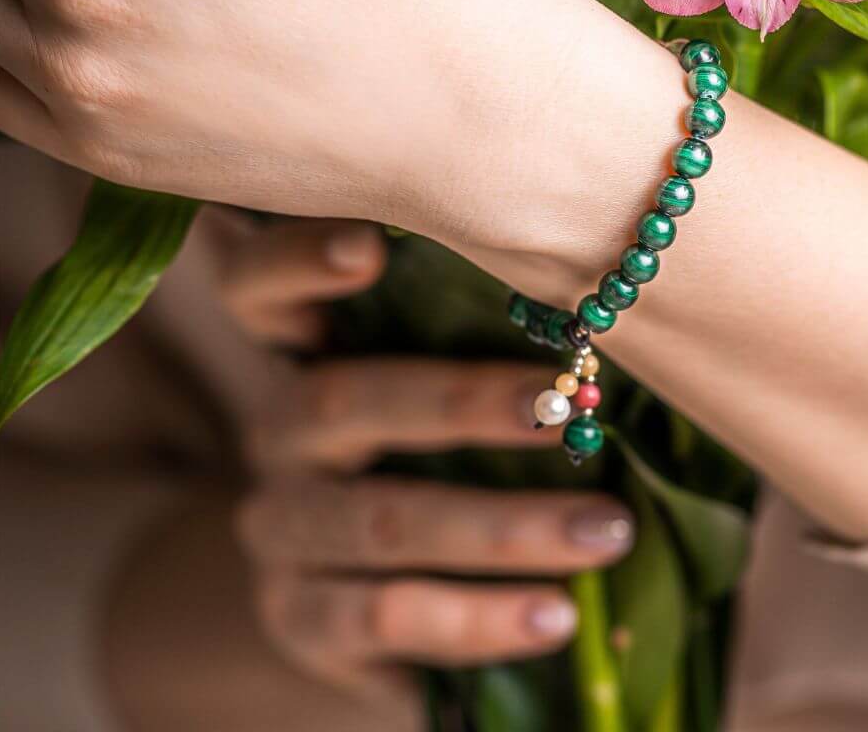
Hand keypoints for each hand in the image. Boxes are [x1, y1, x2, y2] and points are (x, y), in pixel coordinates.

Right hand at [213, 216, 633, 696]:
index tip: (368, 247)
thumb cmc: (434, 439)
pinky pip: (387, 618)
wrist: (363, 580)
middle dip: (463, 402)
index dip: (298, 260)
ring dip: (504, 527)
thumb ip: (473, 329)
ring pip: (382, 521)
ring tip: (607, 531)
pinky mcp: (302, 618)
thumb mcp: (438, 375)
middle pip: (341, 402)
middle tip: (564, 406)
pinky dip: (479, 620)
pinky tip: (558, 616)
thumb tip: (604, 298)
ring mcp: (282, 528)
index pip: (260, 288)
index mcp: (302, 349)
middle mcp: (278, 428)